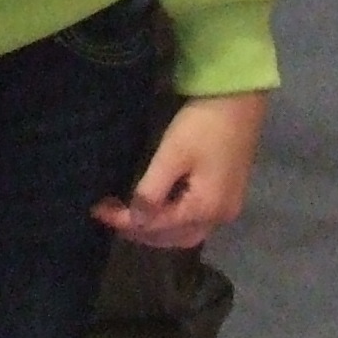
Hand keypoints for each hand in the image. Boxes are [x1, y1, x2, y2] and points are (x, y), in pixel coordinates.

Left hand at [97, 92, 267, 248]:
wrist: (239, 99)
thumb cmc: (203, 124)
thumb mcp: (172, 155)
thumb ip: (151, 192)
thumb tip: (134, 220)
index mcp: (204, 209)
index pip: (157, 225)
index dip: (125, 221)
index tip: (98, 210)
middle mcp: (219, 217)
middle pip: (174, 238)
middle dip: (142, 232)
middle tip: (113, 217)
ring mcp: (227, 207)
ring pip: (187, 233)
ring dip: (158, 230)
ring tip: (131, 217)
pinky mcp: (229, 195)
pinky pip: (197, 220)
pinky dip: (174, 221)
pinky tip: (159, 210)